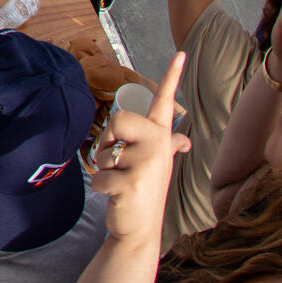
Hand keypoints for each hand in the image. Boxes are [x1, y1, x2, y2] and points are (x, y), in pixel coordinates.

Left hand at [90, 52, 189, 246]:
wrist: (140, 230)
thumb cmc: (143, 192)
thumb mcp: (157, 167)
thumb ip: (166, 148)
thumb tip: (182, 139)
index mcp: (162, 139)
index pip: (166, 103)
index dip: (172, 77)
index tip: (181, 53)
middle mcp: (159, 147)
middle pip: (118, 119)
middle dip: (107, 141)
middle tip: (119, 163)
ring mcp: (147, 164)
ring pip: (104, 149)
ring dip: (103, 167)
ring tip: (121, 182)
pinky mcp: (131, 182)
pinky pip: (99, 174)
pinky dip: (100, 188)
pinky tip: (117, 198)